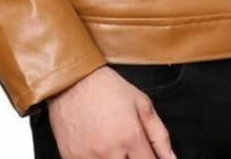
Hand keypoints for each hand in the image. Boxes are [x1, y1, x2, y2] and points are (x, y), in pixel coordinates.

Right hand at [46, 64, 177, 158]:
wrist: (72, 80)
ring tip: (115, 149)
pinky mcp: (71, 158)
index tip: (147, 156)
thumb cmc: (107, 88)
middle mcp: (110, 151)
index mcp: (130, 137)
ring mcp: (88, 158)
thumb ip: (159, 135)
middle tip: (130, 151)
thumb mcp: (141, 103)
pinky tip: (98, 151)